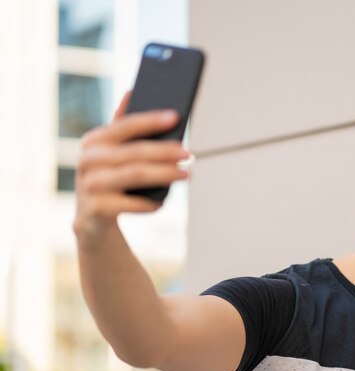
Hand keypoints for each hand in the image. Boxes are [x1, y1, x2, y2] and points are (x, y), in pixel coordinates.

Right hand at [74, 92, 189, 239]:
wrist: (92, 219)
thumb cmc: (110, 178)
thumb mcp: (112, 151)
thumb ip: (122, 124)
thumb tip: (131, 89)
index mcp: (94, 140)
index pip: (126, 125)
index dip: (151, 120)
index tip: (176, 117)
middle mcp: (88, 160)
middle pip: (135, 152)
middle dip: (166, 152)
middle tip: (189, 153)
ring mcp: (89, 185)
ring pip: (136, 175)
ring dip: (165, 174)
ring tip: (186, 174)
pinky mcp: (96, 209)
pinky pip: (132, 203)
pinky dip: (151, 203)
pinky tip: (162, 201)